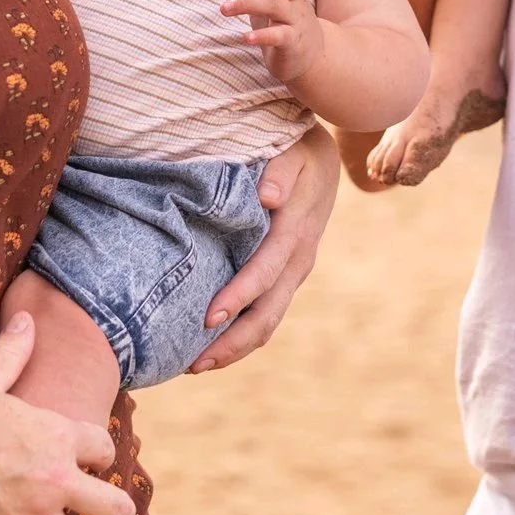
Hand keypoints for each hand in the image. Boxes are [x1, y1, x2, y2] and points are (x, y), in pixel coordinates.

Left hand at [192, 123, 338, 370]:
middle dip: (232, 342)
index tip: (208, 318)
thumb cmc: (297, 148)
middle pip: (268, 313)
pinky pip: (267, 314)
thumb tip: (268, 198)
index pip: (266, 272)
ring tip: (195, 366)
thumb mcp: (293, 150)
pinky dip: (242, 336)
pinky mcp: (286, 277)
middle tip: (193, 362)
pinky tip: (212, 347)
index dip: (238, 297)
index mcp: (296, 231)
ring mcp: (294, 272)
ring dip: (235, 348)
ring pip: (268, 321)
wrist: (322, 158)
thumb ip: (281, 171)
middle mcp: (298, 260)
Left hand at [222, 0, 323, 83]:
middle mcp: (295, 2)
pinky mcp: (293, 44)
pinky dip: (262, 35)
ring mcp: (296, 22)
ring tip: (225, 8)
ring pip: (275, 4)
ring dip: (246, 3)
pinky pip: (280, 35)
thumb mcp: (267, 5)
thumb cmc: (284, 28)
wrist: (312, 62)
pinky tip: (246, 37)